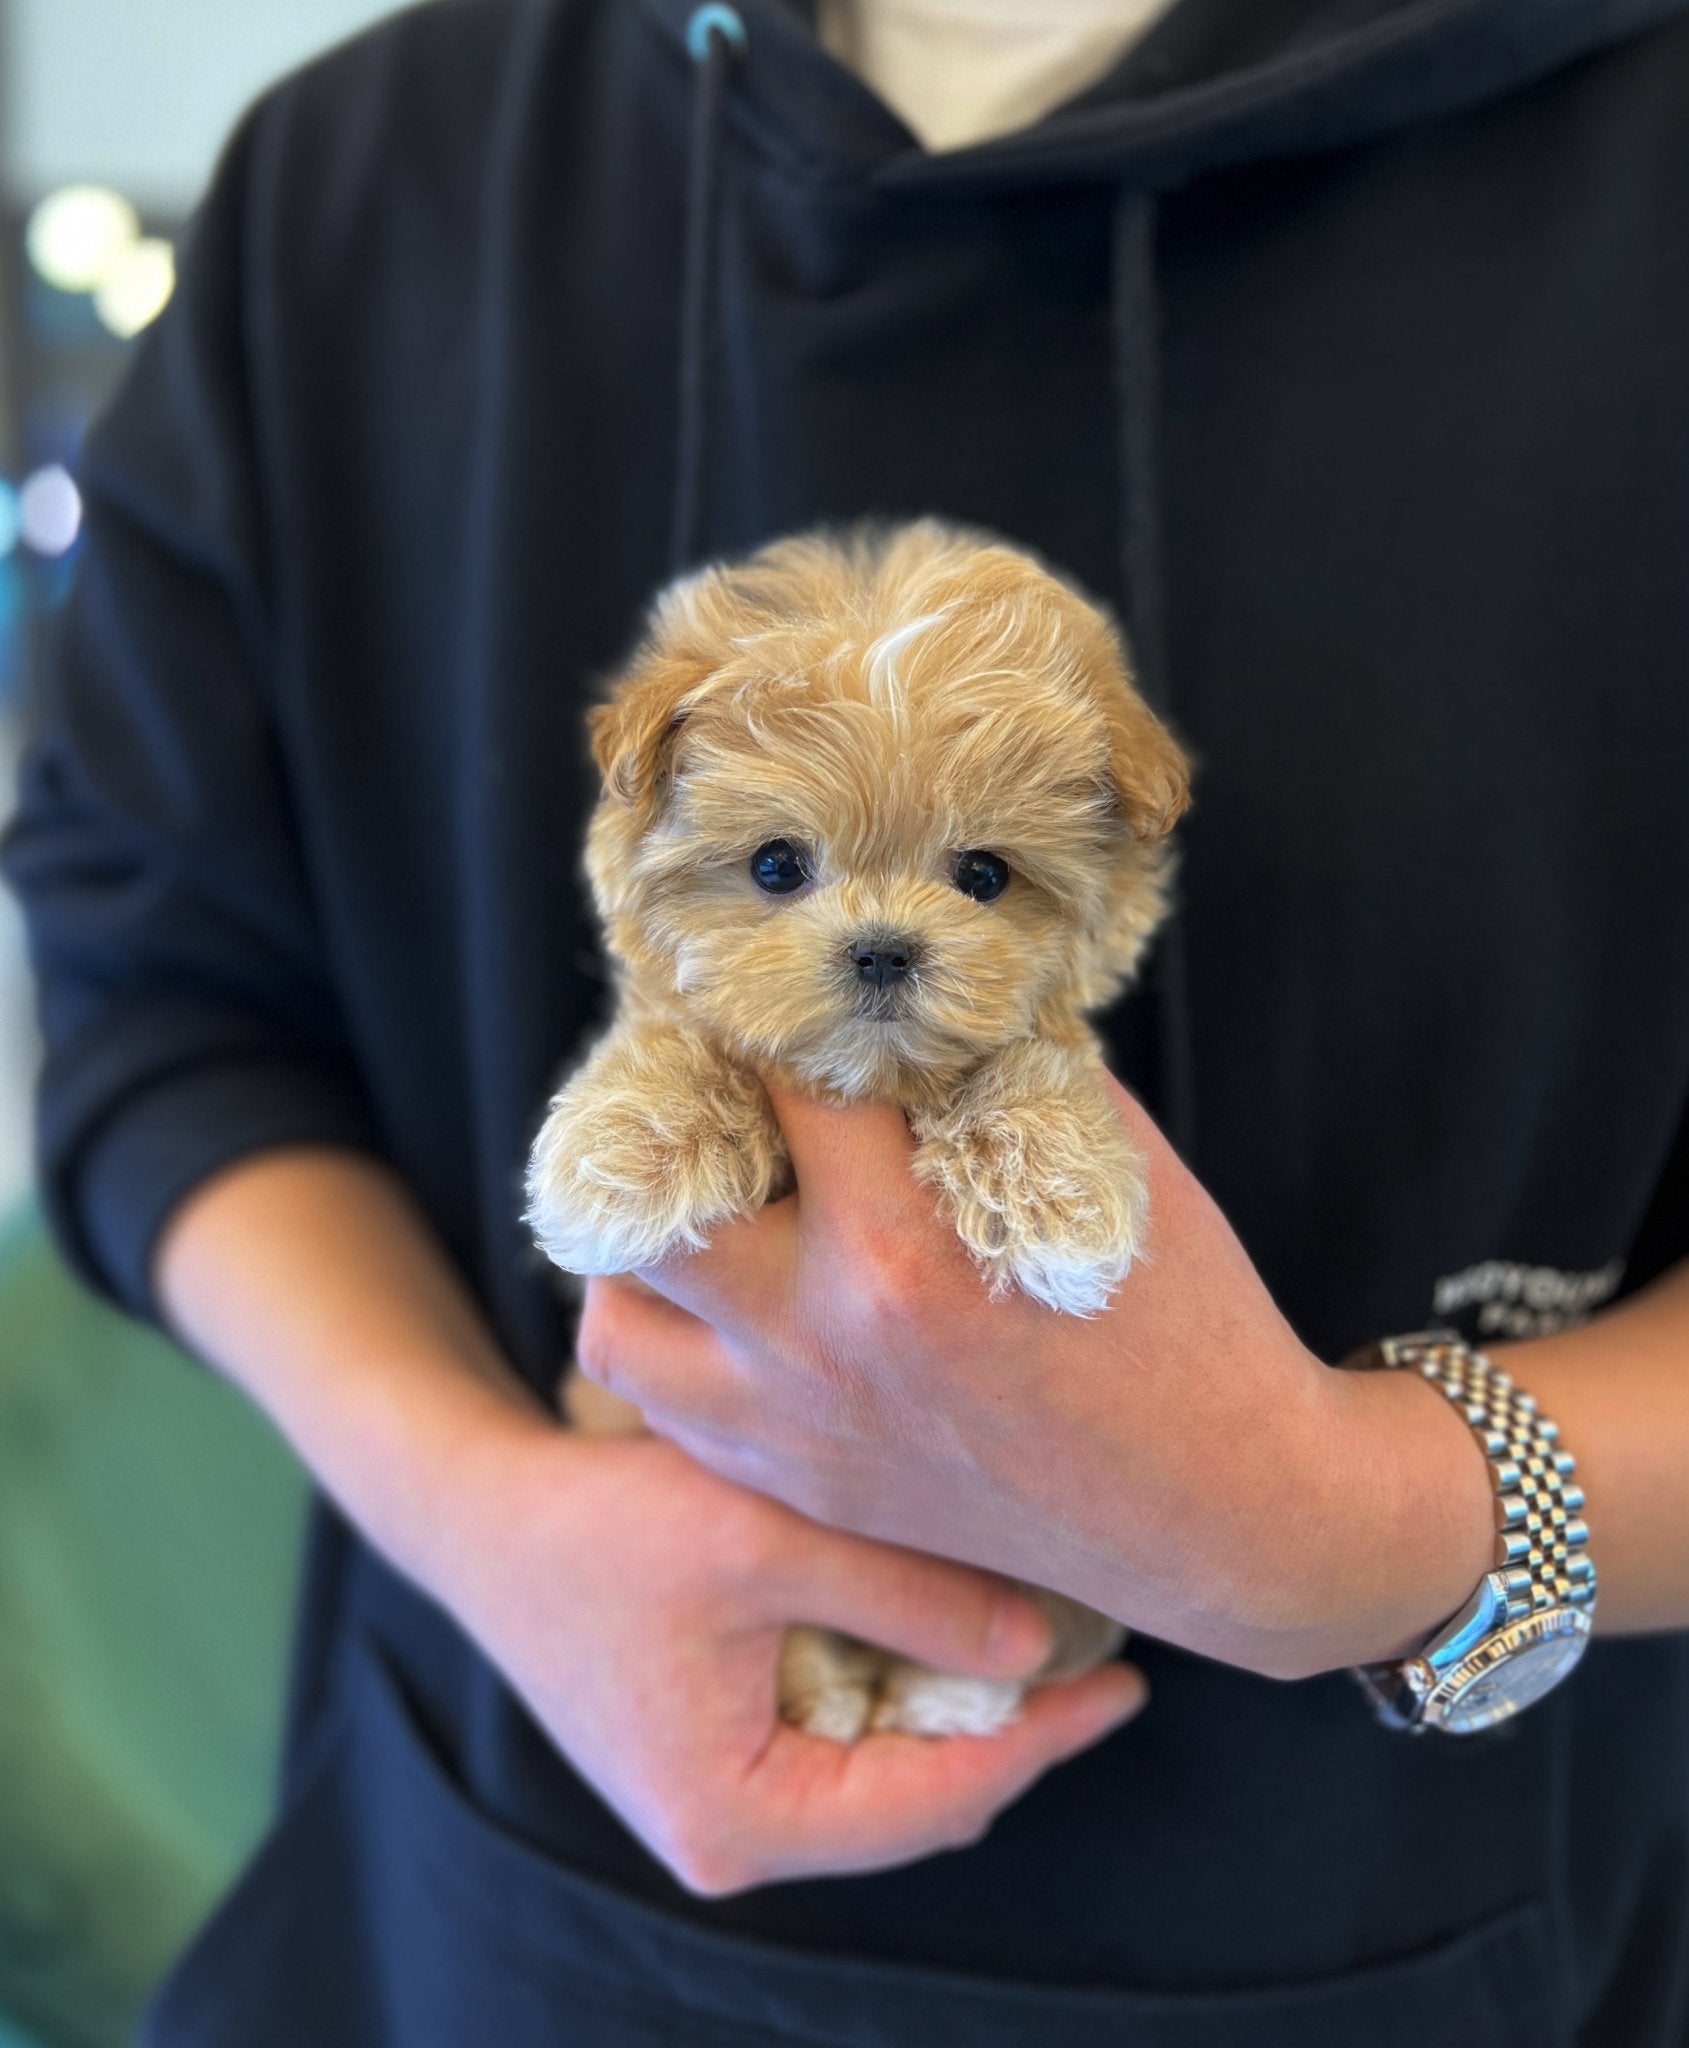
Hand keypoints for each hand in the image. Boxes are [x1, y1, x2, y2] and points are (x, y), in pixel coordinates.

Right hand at [430, 1427, 1146, 1895]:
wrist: (483, 1521)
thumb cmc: (602, 1526)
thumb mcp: (765, 1540)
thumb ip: (907, 1595)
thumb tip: (1047, 1648)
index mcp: (740, 1818)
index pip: (936, 1797)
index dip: (1042, 1740)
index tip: (1130, 1683)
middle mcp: (733, 1839)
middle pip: (920, 1801)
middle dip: (1011, 1727)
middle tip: (1100, 1647)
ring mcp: (726, 1806)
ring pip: (890, 1773)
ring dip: (961, 1704)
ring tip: (1047, 1631)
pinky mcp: (722, 1757)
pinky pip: (846, 1740)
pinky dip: (903, 1686)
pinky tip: (951, 1622)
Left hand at [578, 1078, 1495, 1680]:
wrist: (1225, 1514)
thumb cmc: (1190, 1325)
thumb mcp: (1104, 1166)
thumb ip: (998, 1076)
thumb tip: (925, 1008)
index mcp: (896, 1251)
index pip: (780, 1087)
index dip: (774, 1016)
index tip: (770, 986)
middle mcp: (816, 1345)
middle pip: (647, 1205)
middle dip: (671, 1128)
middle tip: (705, 1090)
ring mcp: (794, 1431)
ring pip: (618, 1324)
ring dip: (641, 1252)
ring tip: (691, 1202)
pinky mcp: (802, 1486)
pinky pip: (667, 1409)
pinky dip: (676, 1340)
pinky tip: (729, 1300)